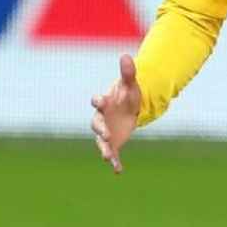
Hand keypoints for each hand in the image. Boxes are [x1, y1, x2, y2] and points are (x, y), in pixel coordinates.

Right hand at [90, 53, 141, 173]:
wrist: (129, 109)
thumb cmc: (126, 95)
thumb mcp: (130, 85)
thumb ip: (128, 73)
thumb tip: (127, 55)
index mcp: (104, 103)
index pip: (97, 102)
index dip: (98, 101)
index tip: (100, 101)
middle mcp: (101, 119)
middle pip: (96, 125)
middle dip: (101, 130)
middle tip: (107, 136)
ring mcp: (106, 133)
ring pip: (101, 142)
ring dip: (104, 150)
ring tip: (107, 158)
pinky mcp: (112, 144)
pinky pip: (112, 153)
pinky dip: (115, 162)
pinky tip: (118, 171)